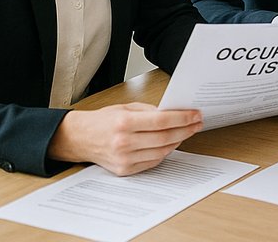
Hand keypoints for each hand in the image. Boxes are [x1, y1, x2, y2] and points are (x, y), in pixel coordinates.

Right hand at [47, 103, 202, 175]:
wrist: (80, 138)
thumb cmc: (104, 121)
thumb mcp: (126, 108)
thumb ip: (150, 111)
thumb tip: (175, 113)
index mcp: (124, 123)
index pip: (162, 121)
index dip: (183, 118)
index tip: (196, 115)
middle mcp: (124, 143)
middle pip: (165, 138)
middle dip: (186, 130)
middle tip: (197, 123)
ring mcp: (124, 159)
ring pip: (162, 152)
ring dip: (178, 141)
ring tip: (186, 132)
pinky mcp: (125, 170)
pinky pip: (153, 162)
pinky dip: (165, 152)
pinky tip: (170, 143)